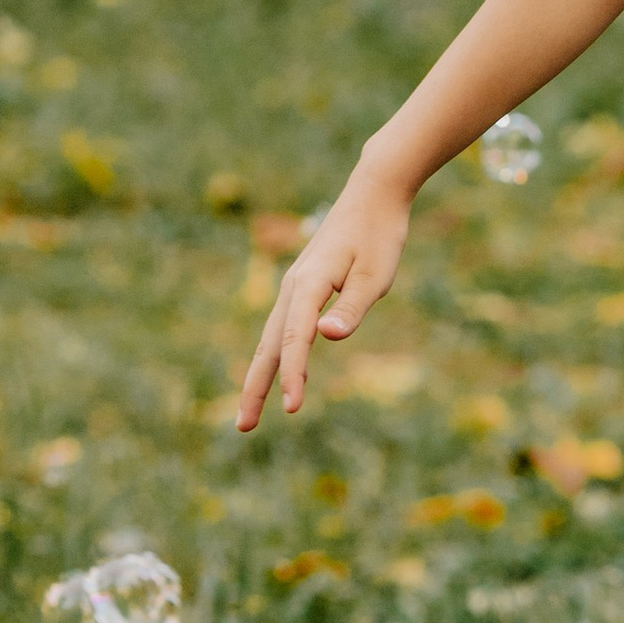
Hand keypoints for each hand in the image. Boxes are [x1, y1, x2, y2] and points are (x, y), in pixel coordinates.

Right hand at [235, 165, 412, 429]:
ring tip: (250, 415)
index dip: (293, 375)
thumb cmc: (379, 235)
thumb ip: (353, 308)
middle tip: (244, 427)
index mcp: (309, 283)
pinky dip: (276, 357)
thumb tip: (327, 337)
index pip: (296, 338)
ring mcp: (294, 288)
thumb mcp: (376, 275)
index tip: (294, 408)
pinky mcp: (302, 289)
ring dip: (260, 376)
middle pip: (268, 345)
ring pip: (271, 339)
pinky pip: (282, 330)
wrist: (373, 195)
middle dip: (255, 387)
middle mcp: (293, 287)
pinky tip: (280, 376)